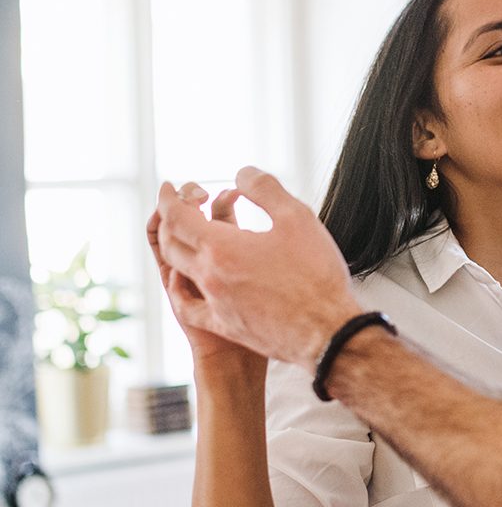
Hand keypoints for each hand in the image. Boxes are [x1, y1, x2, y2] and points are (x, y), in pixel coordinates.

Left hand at [154, 167, 362, 368]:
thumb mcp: (297, 218)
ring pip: (179, 271)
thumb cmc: (316, 275)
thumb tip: (242, 174)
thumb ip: (265, 190)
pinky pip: (190, 307)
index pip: (177, 216)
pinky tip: (190, 283)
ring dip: (179, 249)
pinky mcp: (226, 325)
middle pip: (172, 243)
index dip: (170, 198)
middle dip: (171, 219)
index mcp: (222, 247)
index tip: (169, 187)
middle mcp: (210, 275)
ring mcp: (214, 303)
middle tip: (180, 207)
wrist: (327, 332)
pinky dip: (184, 288)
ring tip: (188, 237)